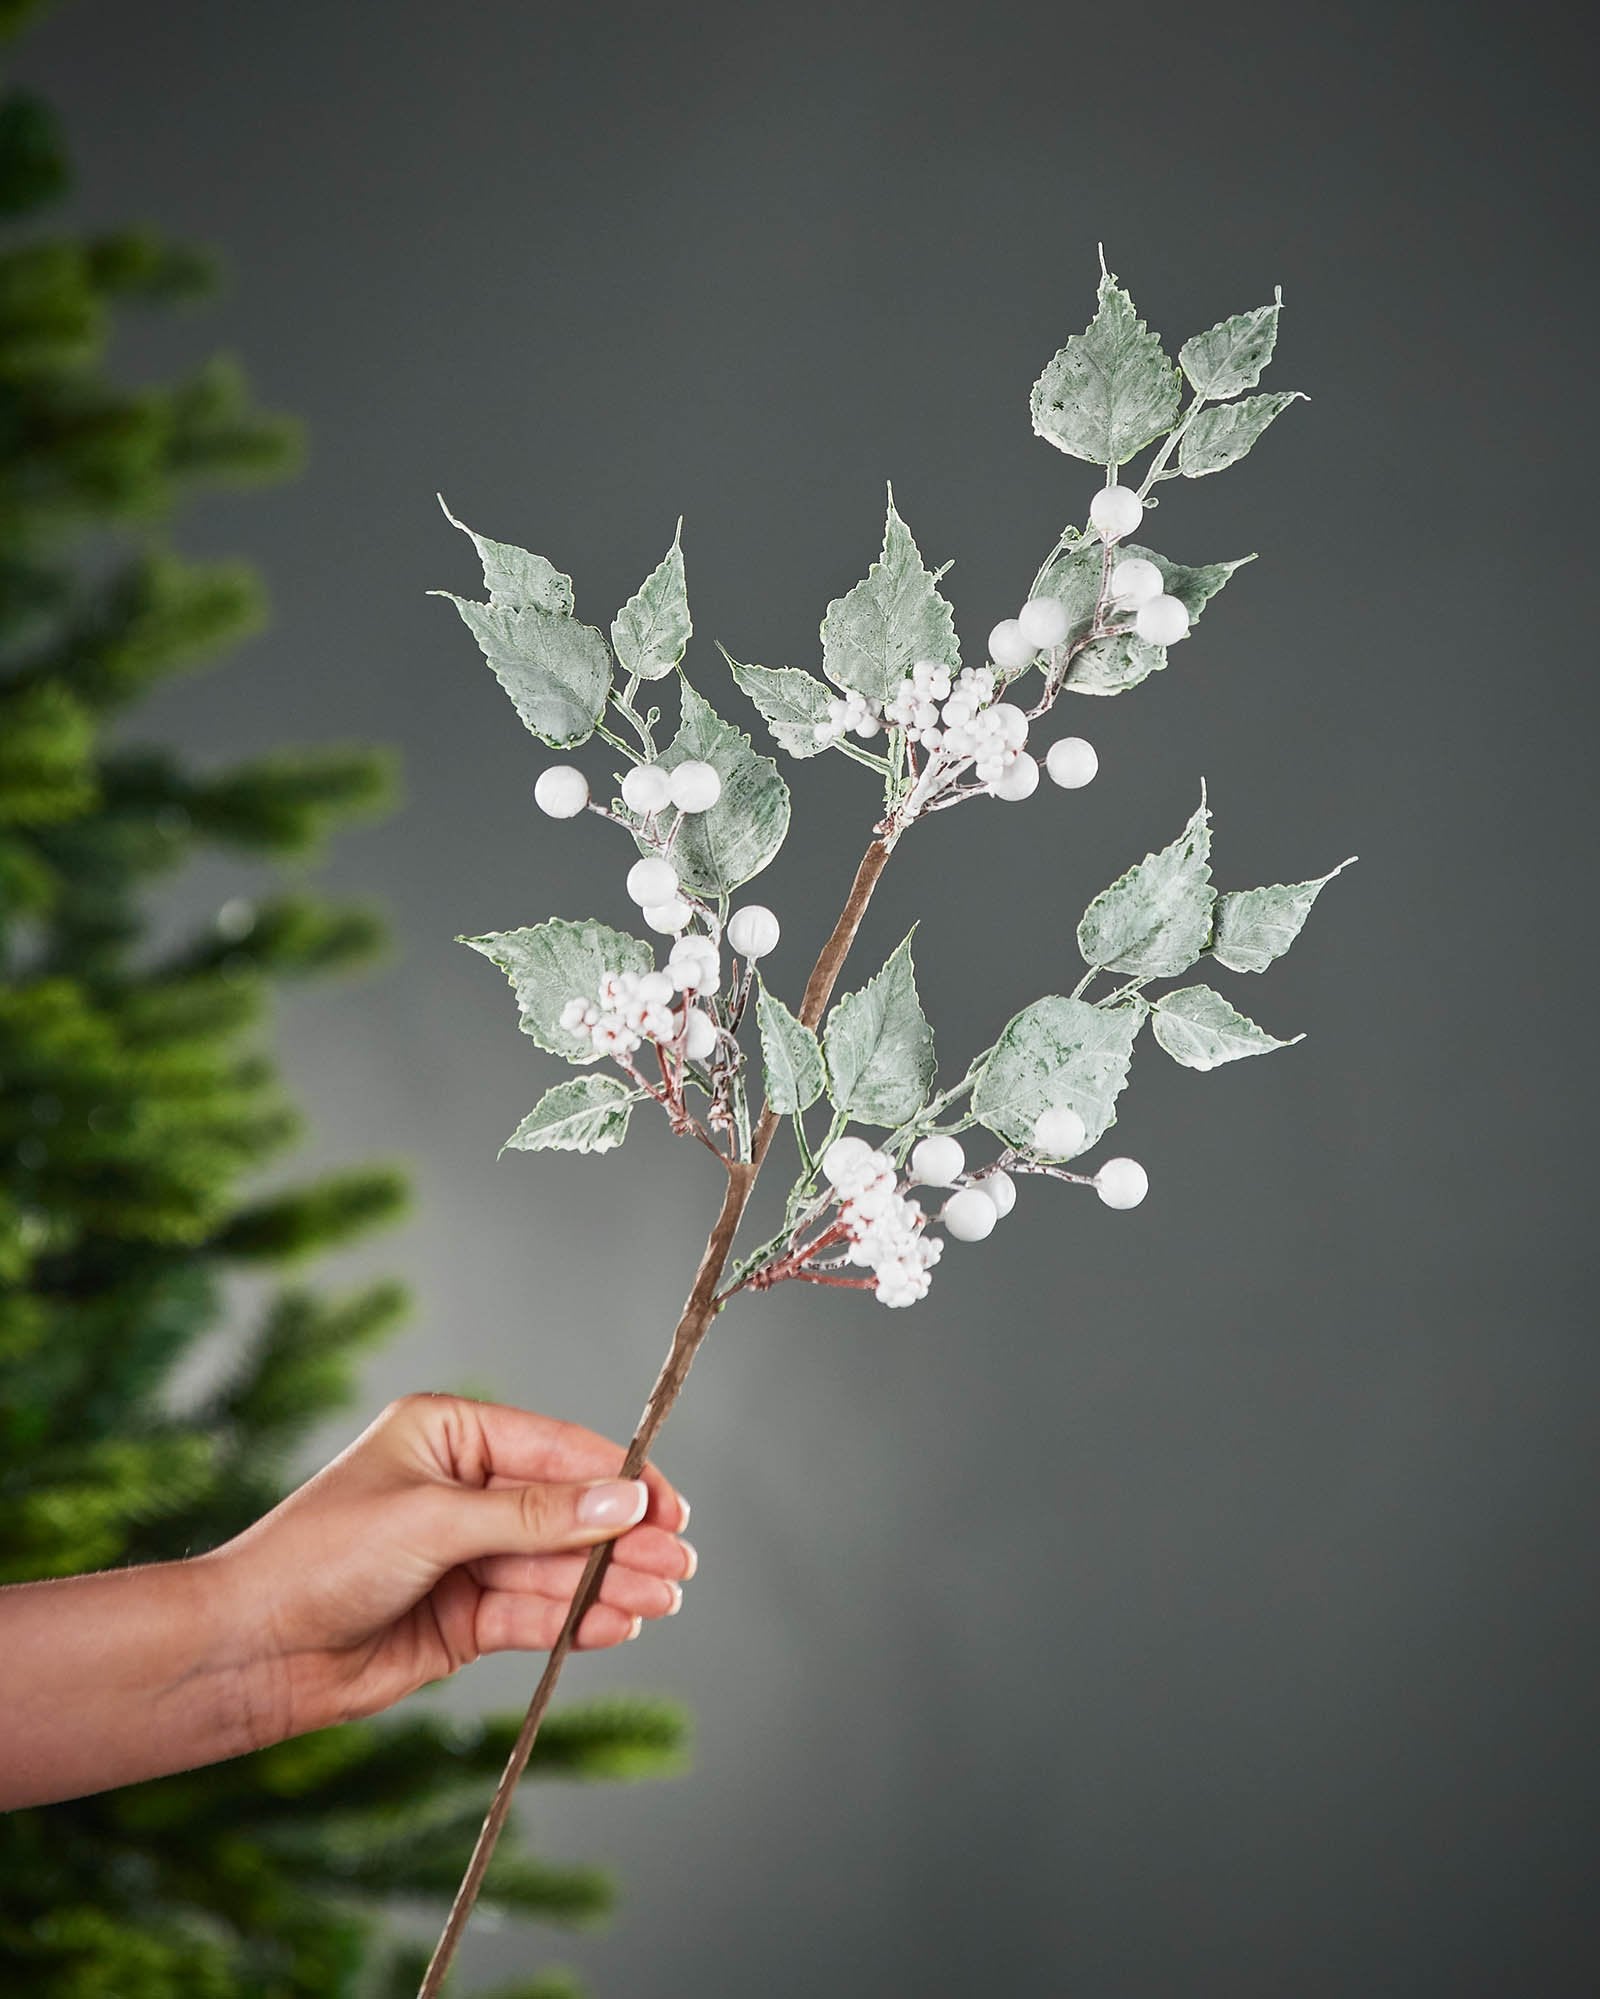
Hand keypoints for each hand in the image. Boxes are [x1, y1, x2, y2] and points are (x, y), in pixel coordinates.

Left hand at [216, 1393, 695, 1738]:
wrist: (249, 1650)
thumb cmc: (322, 1557)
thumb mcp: (435, 1521)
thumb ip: (536, 1517)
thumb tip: (625, 1500)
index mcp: (449, 1434)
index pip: (554, 1450)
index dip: (617, 1479)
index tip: (670, 1508)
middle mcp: (462, 1489)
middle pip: (564, 1512)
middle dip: (621, 1539)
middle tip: (680, 1565)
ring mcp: (464, 1555)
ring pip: (556, 1567)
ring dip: (609, 1584)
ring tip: (662, 1601)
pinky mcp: (462, 1618)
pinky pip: (533, 1613)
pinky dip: (576, 1619)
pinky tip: (619, 1625)